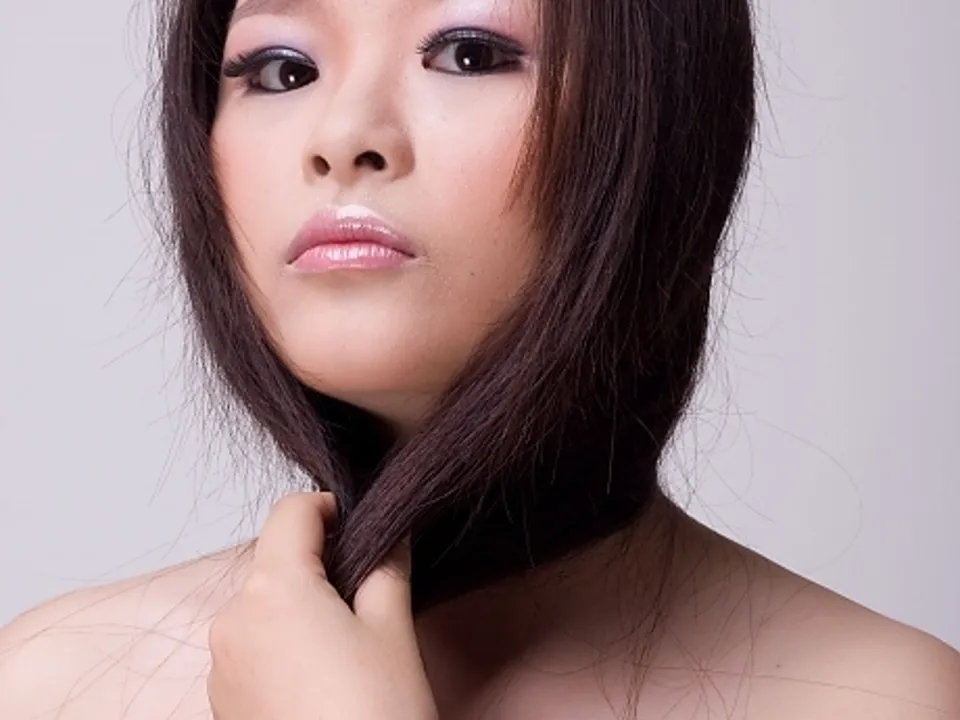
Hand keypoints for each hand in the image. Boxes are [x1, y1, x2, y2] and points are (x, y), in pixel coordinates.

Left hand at [207, 491, 437, 719]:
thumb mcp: (392, 629)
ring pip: (263, 604)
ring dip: (300, 604)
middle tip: (367, 591)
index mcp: (273, 588)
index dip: (331, 508)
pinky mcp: (222, 701)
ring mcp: (222, 664)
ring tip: (348, 643)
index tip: (363, 528)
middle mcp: (232, 619)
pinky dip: (283, 643)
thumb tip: (390, 530)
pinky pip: (252, 647)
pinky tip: (321, 678)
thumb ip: (387, 565)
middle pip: (275, 558)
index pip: (291, 510)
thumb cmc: (375, 713)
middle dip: (319, 563)